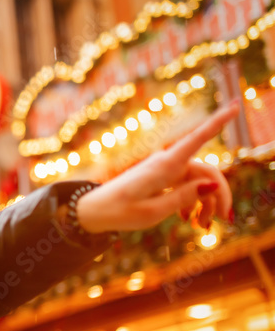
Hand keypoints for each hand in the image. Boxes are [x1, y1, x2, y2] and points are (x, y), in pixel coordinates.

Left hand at [76, 102, 238, 232]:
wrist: (94, 211)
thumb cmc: (120, 212)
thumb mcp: (153, 212)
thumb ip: (184, 198)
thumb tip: (211, 184)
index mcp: (164, 166)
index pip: (197, 139)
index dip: (218, 123)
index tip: (235, 105)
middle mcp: (167, 163)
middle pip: (208, 172)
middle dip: (219, 195)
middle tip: (222, 221)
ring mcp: (165, 170)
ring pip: (200, 181)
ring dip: (206, 203)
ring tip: (201, 226)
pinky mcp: (162, 177)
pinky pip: (188, 185)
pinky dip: (193, 202)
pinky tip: (188, 218)